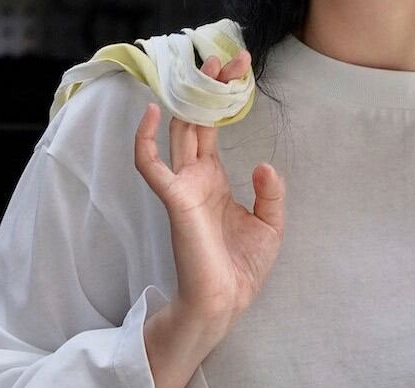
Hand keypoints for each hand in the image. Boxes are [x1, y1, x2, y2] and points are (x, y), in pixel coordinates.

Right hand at [132, 47, 285, 333]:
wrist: (225, 302)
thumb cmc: (241, 269)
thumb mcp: (269, 227)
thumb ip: (270, 193)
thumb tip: (264, 163)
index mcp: (214, 180)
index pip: (214, 129)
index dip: (224, 99)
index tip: (240, 71)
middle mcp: (196, 177)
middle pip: (197, 120)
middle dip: (210, 88)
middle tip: (228, 58)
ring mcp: (183, 186)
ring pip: (179, 131)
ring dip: (191, 99)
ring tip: (206, 68)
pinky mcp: (175, 200)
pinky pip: (150, 165)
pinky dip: (145, 139)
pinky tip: (154, 113)